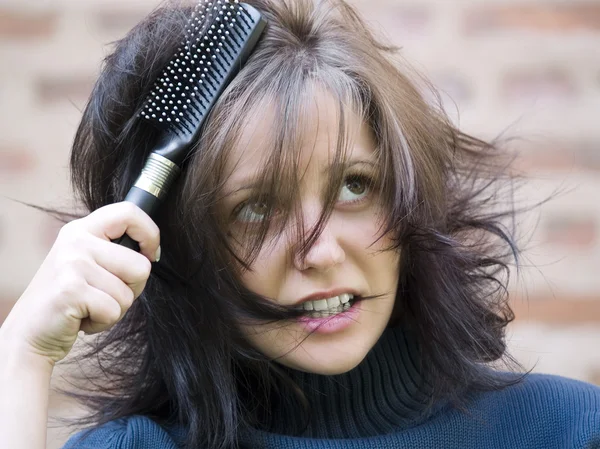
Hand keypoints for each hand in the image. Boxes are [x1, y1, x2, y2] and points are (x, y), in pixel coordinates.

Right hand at [0, 202, 159, 365]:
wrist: (28, 333)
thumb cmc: (70, 300)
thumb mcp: (88, 263)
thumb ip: (114, 251)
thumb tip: (151, 252)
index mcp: (82, 229)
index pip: (130, 212)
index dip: (151, 234)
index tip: (151, 255)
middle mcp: (76, 241)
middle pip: (141, 265)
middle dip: (132, 289)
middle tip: (103, 295)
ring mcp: (72, 264)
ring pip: (129, 293)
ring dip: (115, 309)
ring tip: (88, 306)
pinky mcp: (71, 290)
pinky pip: (114, 311)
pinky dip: (103, 322)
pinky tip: (80, 318)